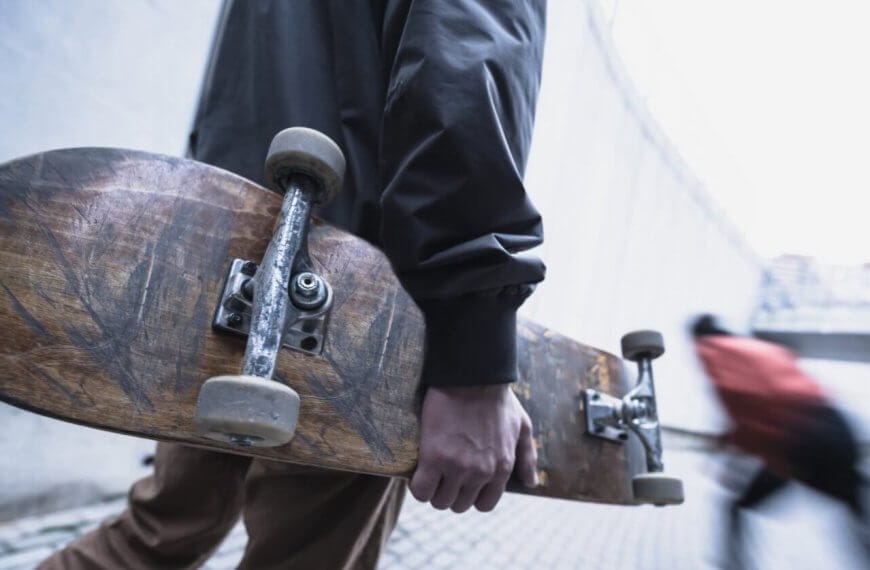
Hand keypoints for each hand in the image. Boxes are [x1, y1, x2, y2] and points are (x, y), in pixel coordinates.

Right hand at [409, 384, 537, 512]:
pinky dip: (418, 487)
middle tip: (443, 475)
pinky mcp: (433, 458)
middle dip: (451, 493)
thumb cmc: (496, 398)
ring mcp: (457, 467)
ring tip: (431, 473)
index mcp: (502, 467)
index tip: (463, 482)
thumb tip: (531, 482)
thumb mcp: (522, 425)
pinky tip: (418, 473)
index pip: (485, 504)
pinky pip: (421, 490)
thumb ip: (527, 456)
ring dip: (434, 491)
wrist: (471, 376)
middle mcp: (481, 472)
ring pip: (440, 501)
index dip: (472, 495)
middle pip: (460, 505)